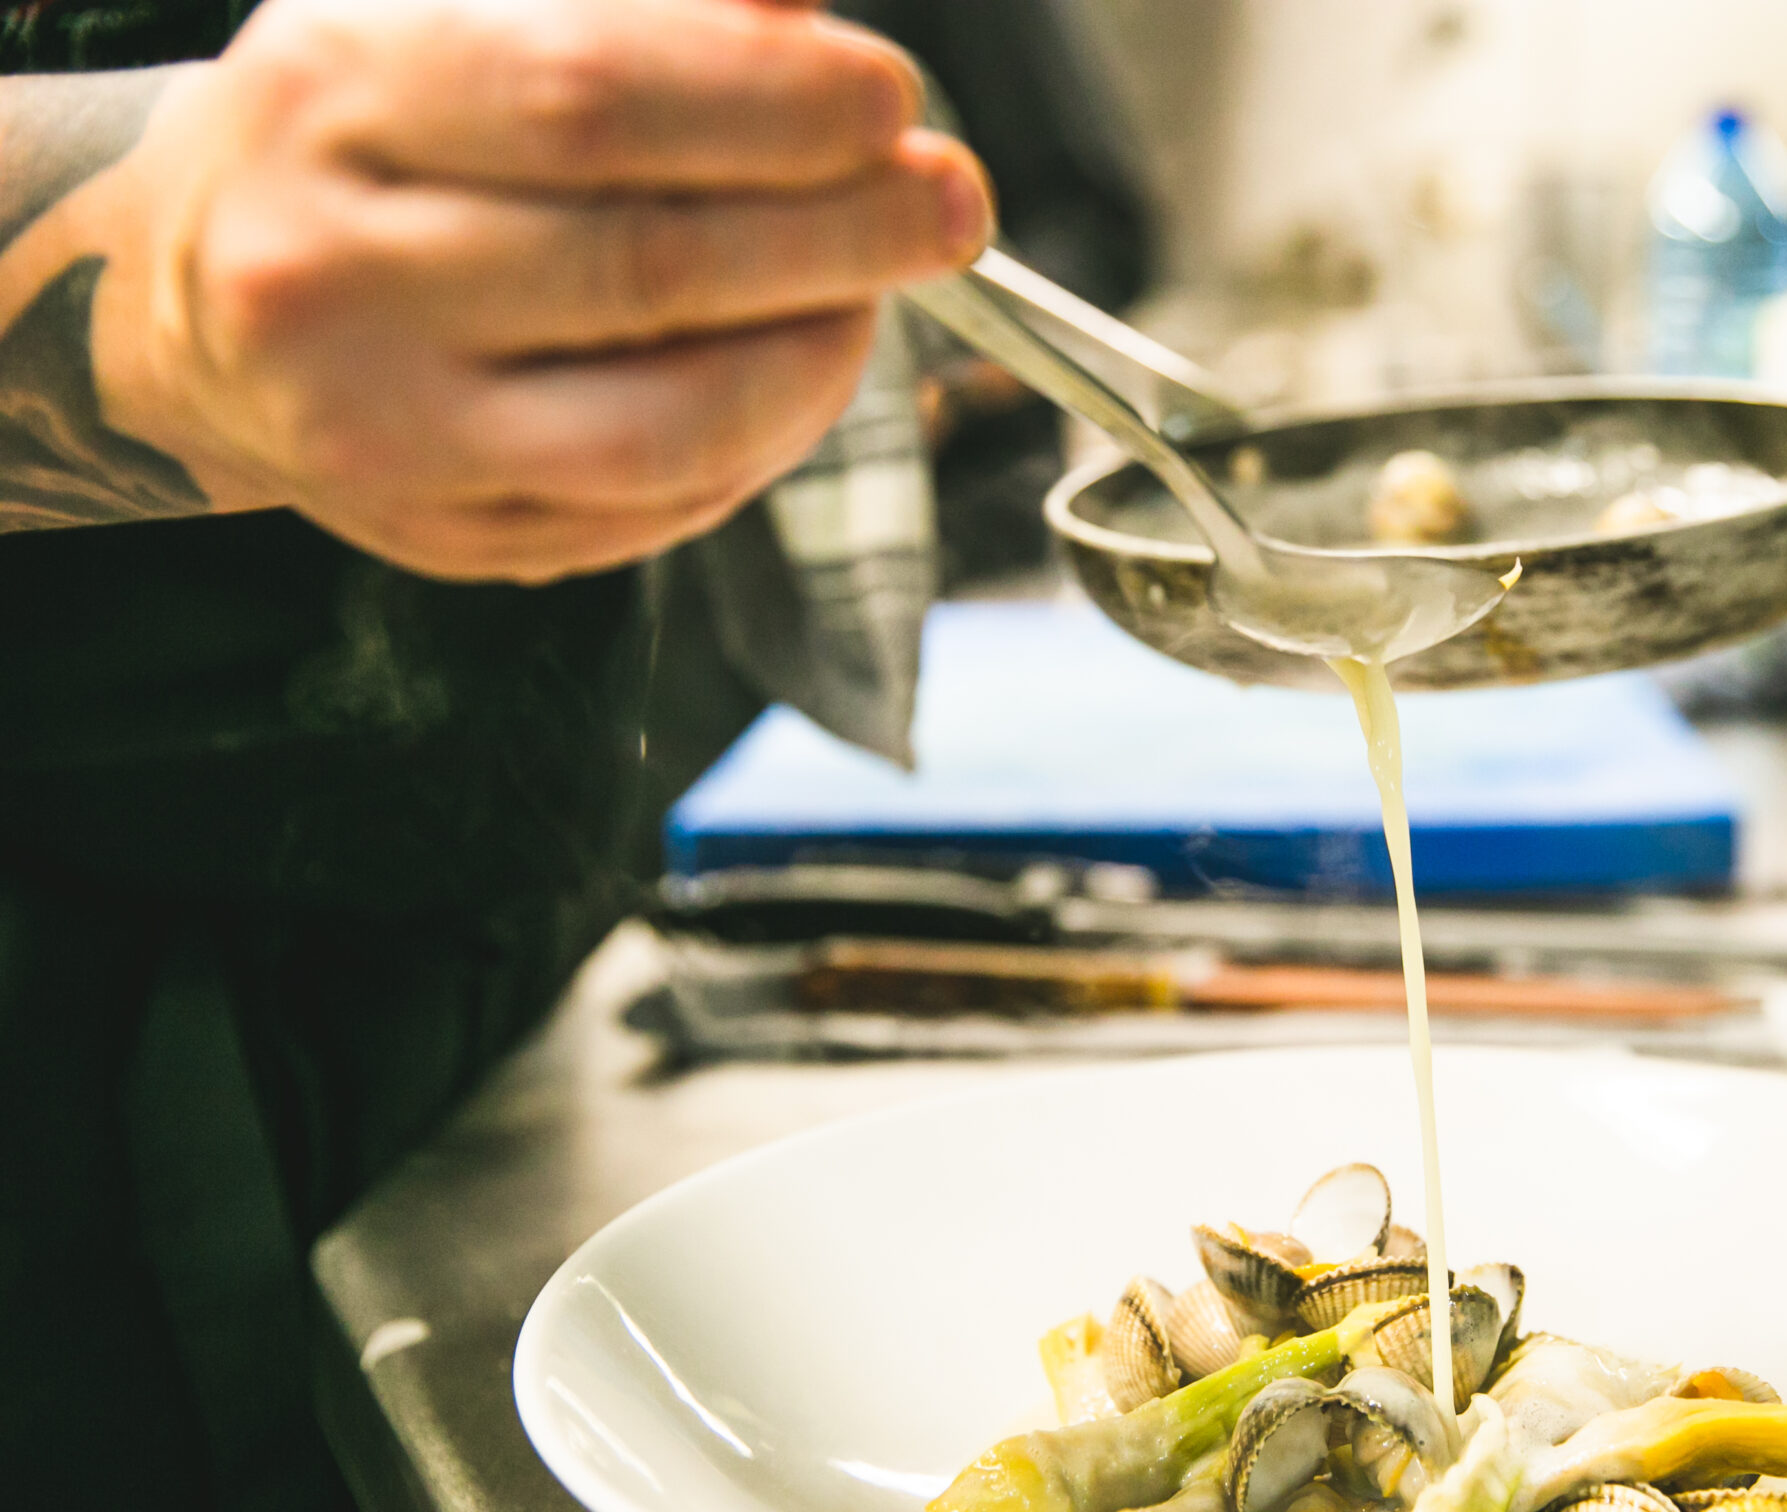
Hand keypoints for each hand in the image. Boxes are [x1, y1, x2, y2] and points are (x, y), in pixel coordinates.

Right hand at [72, 0, 991, 580]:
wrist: (190, 305)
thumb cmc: (364, 136)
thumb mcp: (460, 11)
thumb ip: (640, 7)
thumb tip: (807, 12)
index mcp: (338, 97)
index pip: (592, 97)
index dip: (771, 103)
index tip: (889, 102)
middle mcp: (336, 273)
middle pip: (650, 265)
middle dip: (840, 234)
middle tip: (949, 205)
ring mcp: (385, 428)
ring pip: (670, 423)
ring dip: (819, 361)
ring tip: (876, 297)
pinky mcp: (441, 537)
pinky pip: (655, 510)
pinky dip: (763, 442)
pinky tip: (798, 373)